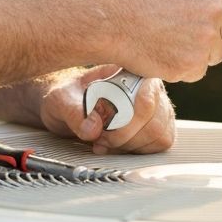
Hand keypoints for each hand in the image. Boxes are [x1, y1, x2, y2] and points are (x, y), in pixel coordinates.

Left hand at [37, 65, 175, 154]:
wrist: (70, 106)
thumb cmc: (69, 96)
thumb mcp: (61, 99)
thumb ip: (73, 111)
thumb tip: (93, 129)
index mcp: (129, 70)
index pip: (147, 95)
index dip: (129, 120)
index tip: (104, 131)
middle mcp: (148, 86)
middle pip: (156, 120)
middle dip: (126, 137)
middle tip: (101, 139)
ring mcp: (157, 107)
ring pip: (160, 135)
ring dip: (131, 146)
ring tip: (106, 141)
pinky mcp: (158, 125)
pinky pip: (160, 145)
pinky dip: (137, 151)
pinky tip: (116, 146)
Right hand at [106, 0, 221, 83]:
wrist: (111, 22)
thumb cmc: (136, 0)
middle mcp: (214, 8)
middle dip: (217, 34)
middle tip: (188, 31)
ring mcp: (206, 37)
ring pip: (217, 54)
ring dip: (199, 52)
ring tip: (168, 39)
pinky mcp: (193, 63)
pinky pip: (198, 70)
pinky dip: (183, 67)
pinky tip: (162, 52)